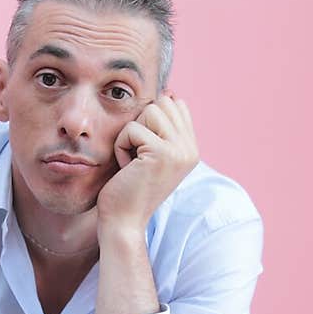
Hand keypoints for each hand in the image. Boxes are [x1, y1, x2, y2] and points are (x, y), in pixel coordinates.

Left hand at [95, 91, 199, 233]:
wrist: (123, 221)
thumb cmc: (128, 188)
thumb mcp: (151, 153)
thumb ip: (162, 127)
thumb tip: (168, 92)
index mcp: (191, 148)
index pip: (176, 104)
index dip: (151, 119)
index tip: (144, 150)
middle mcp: (191, 149)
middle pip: (163, 102)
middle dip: (141, 123)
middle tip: (137, 155)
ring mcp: (180, 151)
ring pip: (150, 110)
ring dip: (130, 134)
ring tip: (133, 161)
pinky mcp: (163, 153)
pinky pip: (132, 128)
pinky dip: (121, 146)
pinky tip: (127, 168)